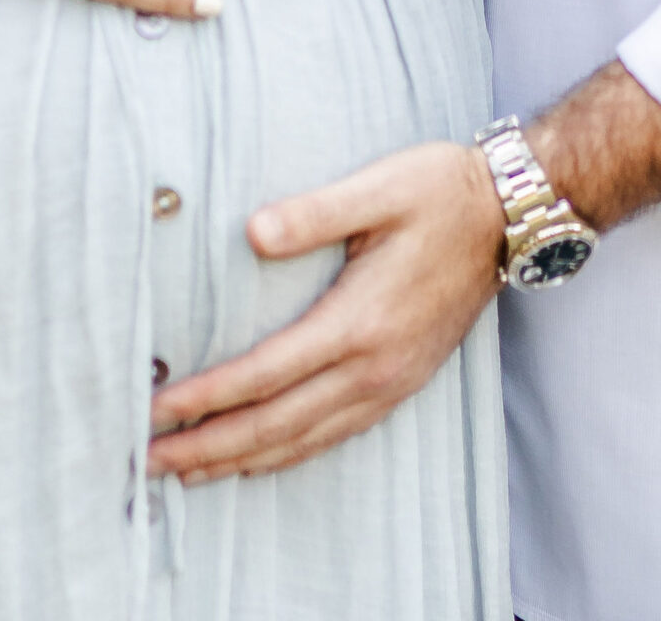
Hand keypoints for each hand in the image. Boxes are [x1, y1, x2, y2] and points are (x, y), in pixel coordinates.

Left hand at [146, 140, 501, 480]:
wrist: (508, 216)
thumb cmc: (440, 191)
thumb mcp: (378, 187)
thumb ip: (314, 212)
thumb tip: (253, 232)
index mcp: (360, 320)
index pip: (265, 373)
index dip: (208, 396)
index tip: (158, 407)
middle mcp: (374, 366)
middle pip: (276, 424)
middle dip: (209, 447)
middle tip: (151, 460)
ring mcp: (391, 382)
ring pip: (303, 440)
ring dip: (242, 460)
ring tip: (189, 473)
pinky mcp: (402, 382)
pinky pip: (335, 435)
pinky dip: (289, 455)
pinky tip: (262, 459)